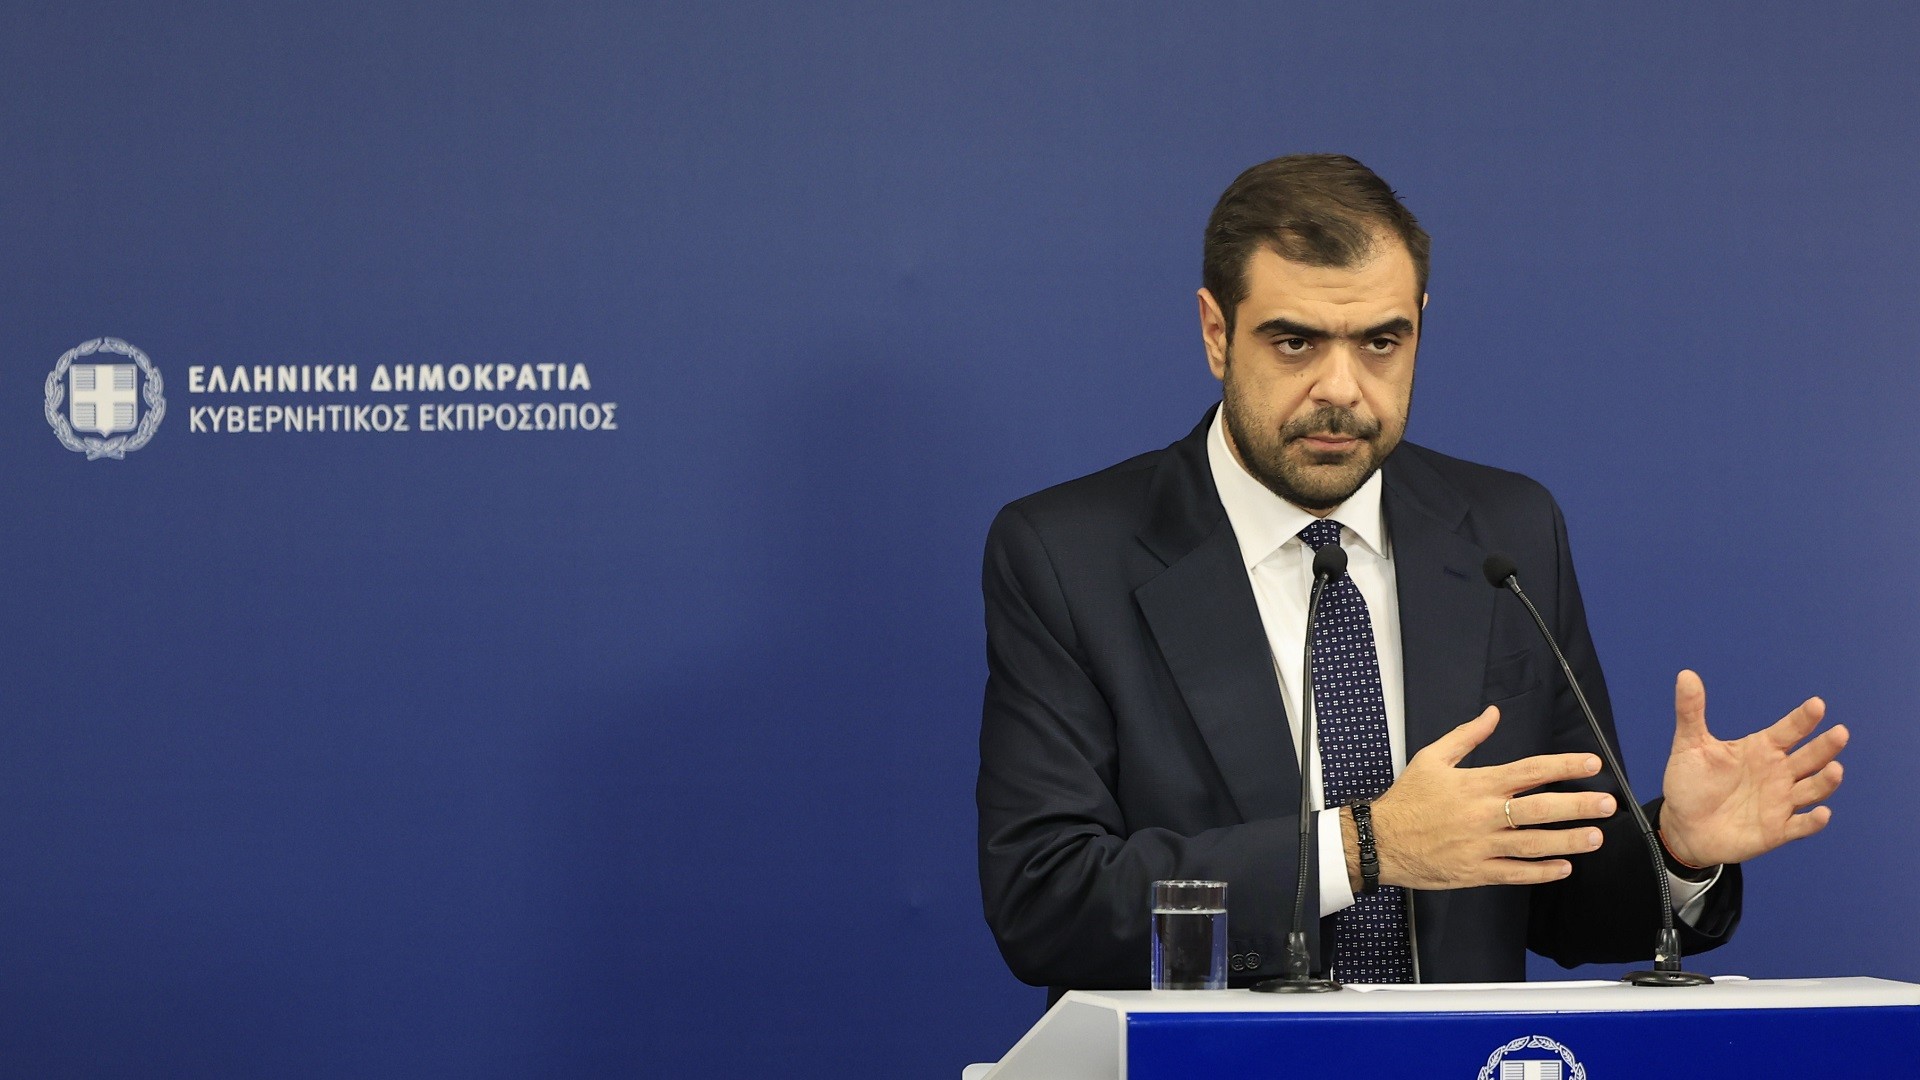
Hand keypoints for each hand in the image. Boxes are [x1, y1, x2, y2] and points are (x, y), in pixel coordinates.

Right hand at [1364, 706, 1618, 889]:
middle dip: (1577, 806)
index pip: (1529, 771)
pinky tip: (1563, 868)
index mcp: (1477, 784)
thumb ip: (1467, 736)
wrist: (1380, 840)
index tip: (1592, 764)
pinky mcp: (1476, 872)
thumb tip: (1493, 714)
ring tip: (1596, 838)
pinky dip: (1541, 872)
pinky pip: (1515, 874)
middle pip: (1539, 809)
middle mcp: (1484, 814)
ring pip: (1533, 844)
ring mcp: (1481, 845)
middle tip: (1607, 805)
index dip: (1563, 766)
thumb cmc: (1408, 798)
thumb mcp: (1432, 758)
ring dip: (1567, 841)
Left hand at [1658, 669, 1846, 867]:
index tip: (1817, 704)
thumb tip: (1686, 674)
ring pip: (1811, 789)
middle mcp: (1777, 773)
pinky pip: (1800, 826)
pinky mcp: (1777, 830)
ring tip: (1835, 769)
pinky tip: (1821, 813)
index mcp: (1761, 749)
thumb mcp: (1689, 746)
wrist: (1682, 827)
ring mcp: (1780, 802)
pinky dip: (1813, 821)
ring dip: (1825, 781)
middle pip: (1808, 758)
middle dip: (1825, 746)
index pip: (1788, 730)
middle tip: (1840, 733)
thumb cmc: (1691, 784)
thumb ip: (1691, 712)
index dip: (1802, 719)